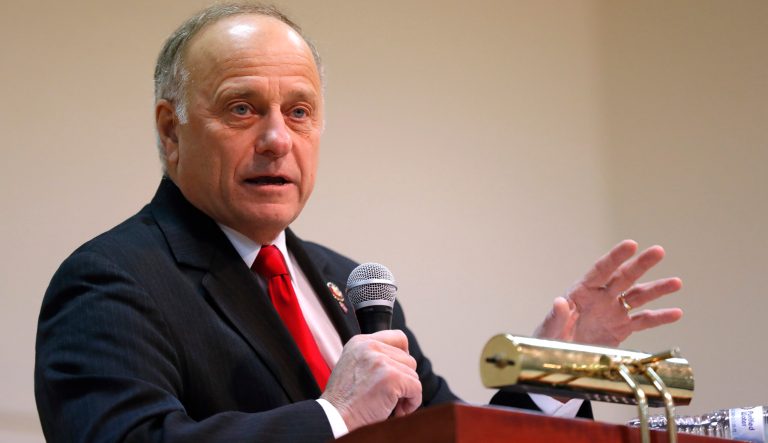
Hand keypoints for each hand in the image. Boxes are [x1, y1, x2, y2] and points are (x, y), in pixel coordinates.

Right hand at [320, 330, 421, 430]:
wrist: (334, 418)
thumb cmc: (344, 400)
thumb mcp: (353, 366)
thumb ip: (373, 357)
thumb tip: (402, 357)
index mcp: (360, 342)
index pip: (398, 337)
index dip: (403, 357)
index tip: (398, 373)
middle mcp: (370, 347)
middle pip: (408, 359)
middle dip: (404, 379)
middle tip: (390, 395)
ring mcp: (381, 361)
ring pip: (413, 374)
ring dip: (407, 392)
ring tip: (390, 404)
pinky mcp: (391, 378)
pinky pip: (416, 388)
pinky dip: (412, 402)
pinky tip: (397, 411)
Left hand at [534, 240, 682, 346]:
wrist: (556, 362)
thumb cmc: (547, 342)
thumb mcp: (547, 331)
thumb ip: (555, 318)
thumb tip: (559, 302)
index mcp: (581, 292)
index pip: (600, 270)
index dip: (615, 258)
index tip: (631, 245)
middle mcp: (600, 298)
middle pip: (623, 277)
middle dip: (641, 264)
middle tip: (659, 251)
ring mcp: (612, 312)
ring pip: (638, 296)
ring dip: (657, 289)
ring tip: (676, 283)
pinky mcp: (621, 329)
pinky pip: (643, 321)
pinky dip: (659, 317)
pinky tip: (676, 313)